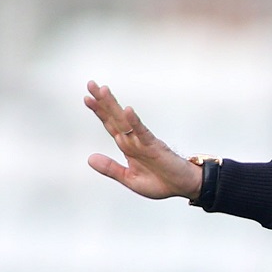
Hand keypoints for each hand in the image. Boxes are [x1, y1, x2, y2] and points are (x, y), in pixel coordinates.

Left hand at [84, 81, 202, 200]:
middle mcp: (134, 140)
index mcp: (127, 146)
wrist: (183, 187)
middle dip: (102, 101)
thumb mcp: (130, 179)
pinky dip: (135, 122)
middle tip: (91, 84)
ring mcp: (143, 142)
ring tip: (103, 91)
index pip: (110, 125)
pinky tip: (128, 111)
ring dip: (113, 106)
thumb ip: (111, 168)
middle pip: (114, 117)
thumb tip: (90, 158)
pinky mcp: (155, 146)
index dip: (99, 112)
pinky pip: (143, 133)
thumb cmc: (161, 182)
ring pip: (125, 121)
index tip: (87, 98)